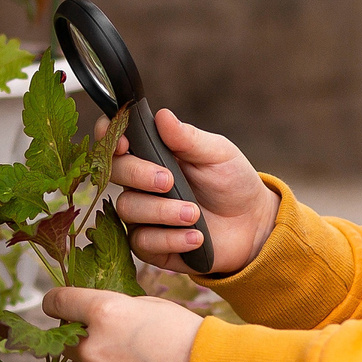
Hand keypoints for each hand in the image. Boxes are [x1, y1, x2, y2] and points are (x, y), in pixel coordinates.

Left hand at [42, 288, 203, 361]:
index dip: (55, 304)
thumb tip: (82, 312)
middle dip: (86, 345)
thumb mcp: (148, 306)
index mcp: (103, 312)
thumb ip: (110, 308)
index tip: (56, 308)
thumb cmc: (185, 339)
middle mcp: (92, 348)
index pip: (56, 302)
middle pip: (66, 344)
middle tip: (119, 352)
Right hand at [111, 108, 278, 273]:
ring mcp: (142, 215)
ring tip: (194, 213)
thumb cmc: (231, 182)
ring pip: (127, 209)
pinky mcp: (151, 245)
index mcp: (152, 153)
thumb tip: (162, 115)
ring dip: (161, 211)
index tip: (124, 142)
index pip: (115, 140)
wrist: (252, 223)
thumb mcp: (217, 154)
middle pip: (115, 173)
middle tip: (167, 181)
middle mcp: (140, 183)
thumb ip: (188, 138)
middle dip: (138, 175)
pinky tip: (196, 237)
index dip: (109, 138)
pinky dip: (171, 238)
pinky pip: (143, 242)